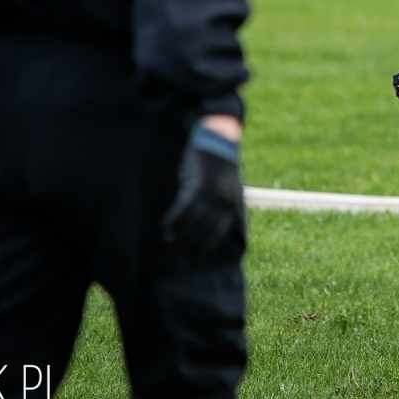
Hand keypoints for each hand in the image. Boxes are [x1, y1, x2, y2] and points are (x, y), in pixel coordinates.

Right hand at [163, 121, 244, 261]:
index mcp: (232, 204)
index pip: (219, 235)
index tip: (196, 260)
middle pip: (204, 232)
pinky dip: (174, 220)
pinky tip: (166, 226)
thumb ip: (218, 207)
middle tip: (178, 254)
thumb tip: (207, 228)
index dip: (207, 250)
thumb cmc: (218, 165)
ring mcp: (210, 193)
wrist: (218, 137)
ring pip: (192, 223)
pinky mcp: (196, 185)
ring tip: (169, 242)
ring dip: (179, 236)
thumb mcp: (224, 188)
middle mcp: (223, 201)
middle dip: (190, 247)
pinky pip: (183, 209)